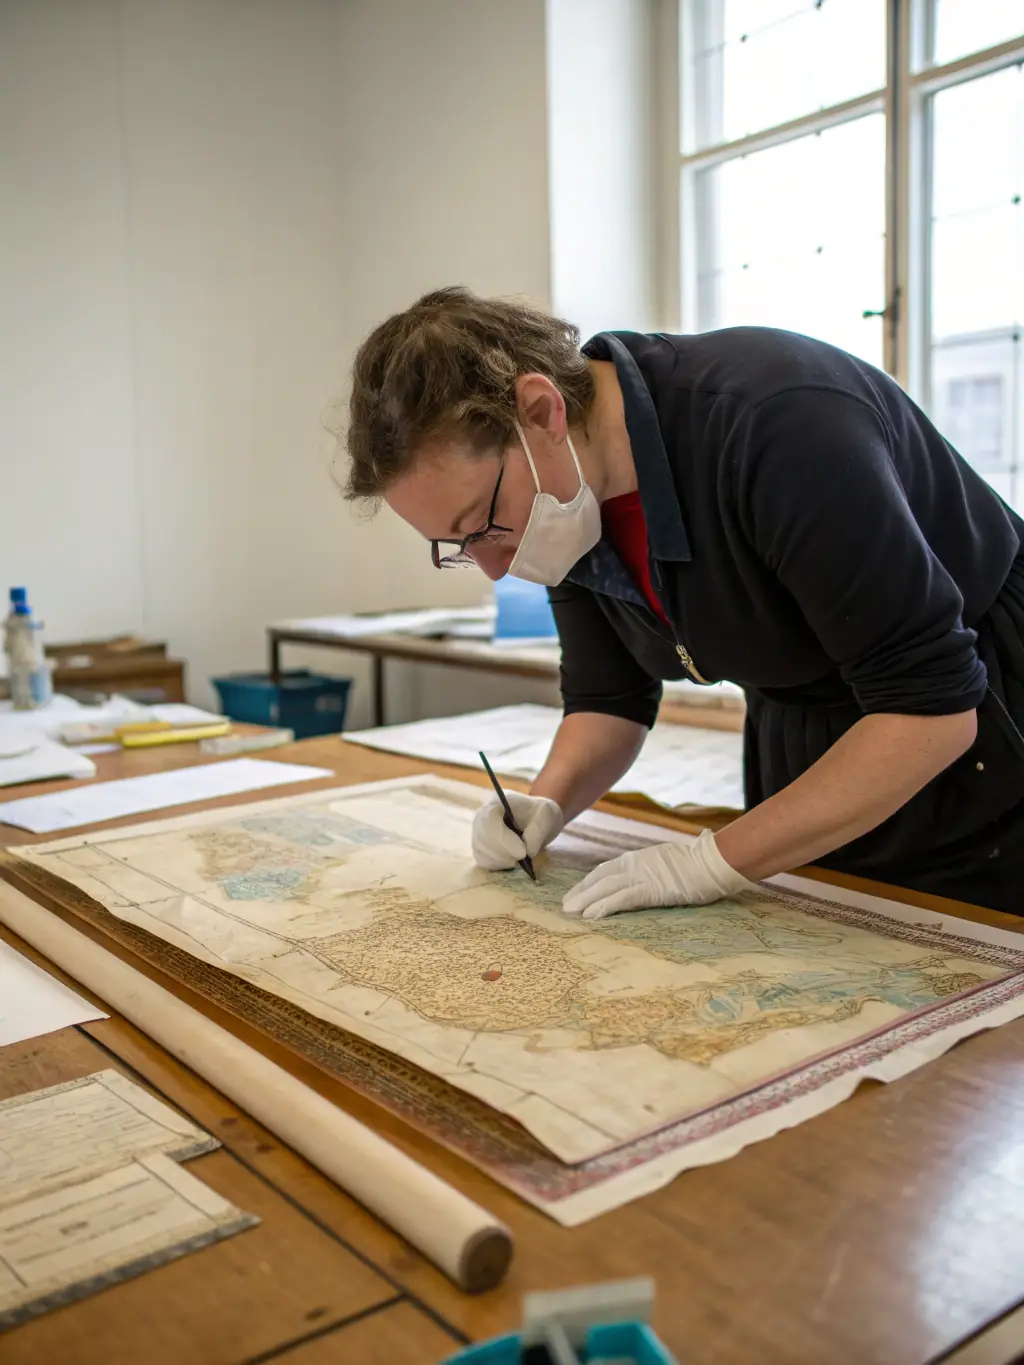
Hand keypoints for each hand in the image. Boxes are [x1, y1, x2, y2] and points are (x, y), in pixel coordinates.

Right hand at [472, 792, 563, 869]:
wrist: (536, 819)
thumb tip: (527, 851)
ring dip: (503, 860)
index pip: (489, 822)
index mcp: (496, 803)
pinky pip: (483, 861)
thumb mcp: (547, 815)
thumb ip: (538, 830)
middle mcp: (481, 818)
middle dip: (506, 853)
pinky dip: (498, 865)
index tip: (523, 852)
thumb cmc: (539, 814)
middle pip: (483, 840)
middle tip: (524, 857)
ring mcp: (478, 833)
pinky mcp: (479, 848)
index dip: (504, 839)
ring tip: (521, 858)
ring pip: (482, 853)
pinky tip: (512, 860)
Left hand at [562, 829, 755, 919]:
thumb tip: (657, 872)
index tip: (577, 892)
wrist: (713, 862)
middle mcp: (635, 865)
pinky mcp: (650, 890)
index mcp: (639, 858)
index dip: (589, 882)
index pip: (607, 870)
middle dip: (581, 892)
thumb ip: (658, 867)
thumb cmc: (699, 862)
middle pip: (600, 878)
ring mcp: (642, 876)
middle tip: (565, 905)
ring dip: (585, 900)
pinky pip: (621, 899)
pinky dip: (603, 906)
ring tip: (570, 911)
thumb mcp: (671, 861)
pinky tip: (590, 915)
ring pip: (605, 888)